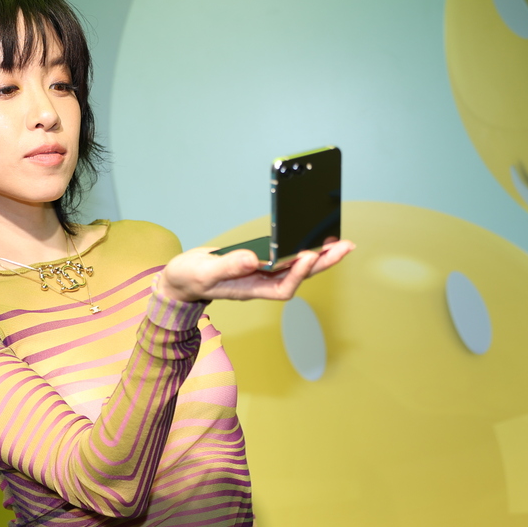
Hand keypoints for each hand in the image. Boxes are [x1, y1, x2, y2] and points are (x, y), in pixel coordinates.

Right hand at [155, 239, 354, 302]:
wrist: (182, 278)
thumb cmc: (190, 279)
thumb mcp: (205, 273)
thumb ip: (227, 268)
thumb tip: (251, 260)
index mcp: (250, 289)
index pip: (282, 287)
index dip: (298, 274)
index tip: (308, 256)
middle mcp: (261, 282)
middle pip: (298, 276)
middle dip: (322, 263)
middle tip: (345, 247)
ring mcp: (261, 272)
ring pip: (296, 265)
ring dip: (320, 255)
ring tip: (341, 242)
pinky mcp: (260, 260)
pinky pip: (286, 255)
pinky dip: (302, 247)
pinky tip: (314, 237)